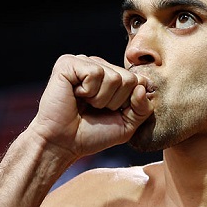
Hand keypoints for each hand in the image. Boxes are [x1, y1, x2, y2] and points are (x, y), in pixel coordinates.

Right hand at [30, 54, 154, 158]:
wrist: (63, 144)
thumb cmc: (92, 135)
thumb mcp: (127, 125)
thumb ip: (143, 109)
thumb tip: (142, 87)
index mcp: (113, 76)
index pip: (139, 81)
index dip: (129, 103)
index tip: (112, 113)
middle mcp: (100, 66)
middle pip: (129, 79)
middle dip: (116, 102)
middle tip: (96, 109)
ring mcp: (84, 62)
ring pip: (114, 77)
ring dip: (101, 99)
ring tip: (85, 103)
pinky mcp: (68, 63)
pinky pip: (95, 73)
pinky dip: (88, 91)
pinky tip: (76, 95)